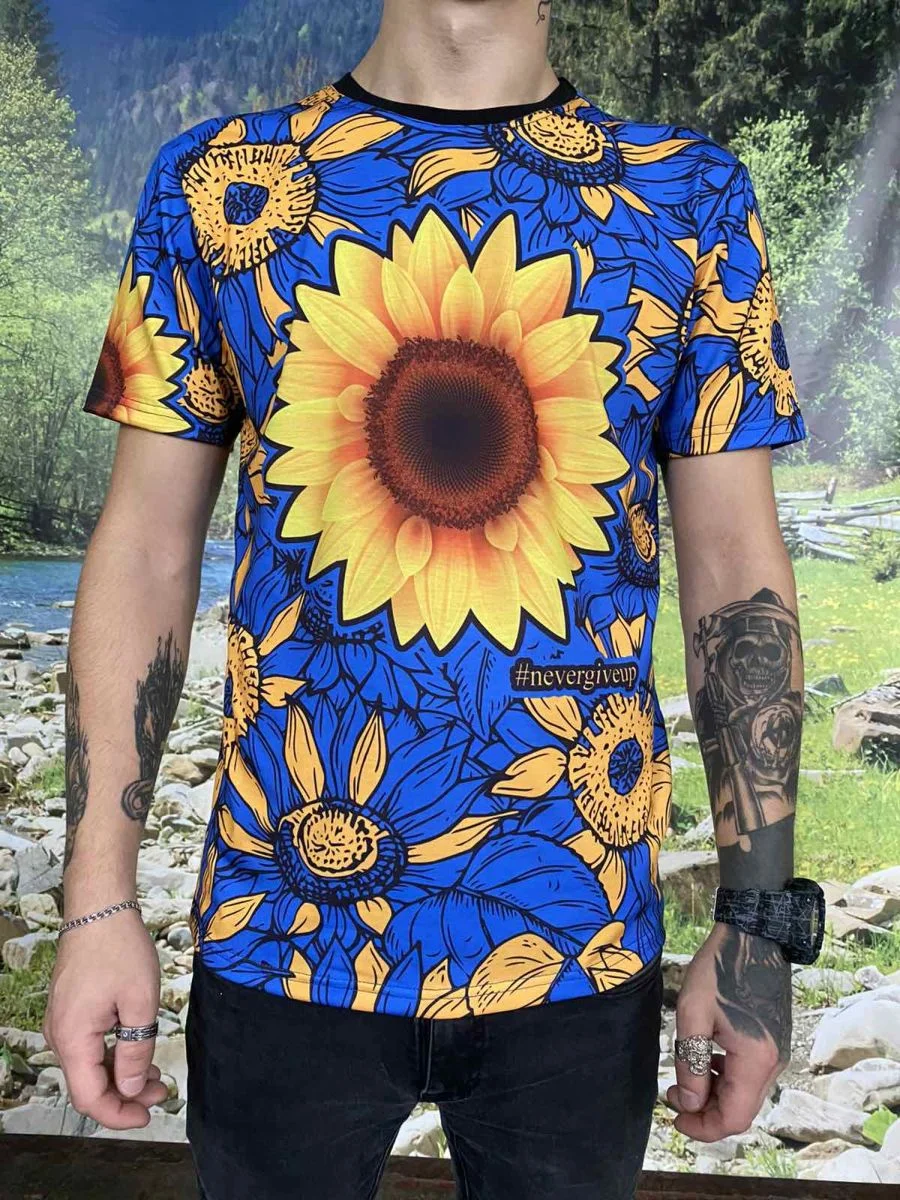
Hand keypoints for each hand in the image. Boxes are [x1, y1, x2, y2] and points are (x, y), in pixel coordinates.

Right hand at [42, 909, 168, 1128]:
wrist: (99, 907)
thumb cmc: (119, 948)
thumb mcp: (140, 1001)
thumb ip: (135, 1051)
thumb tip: (128, 1090)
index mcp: (72, 1038)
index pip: (89, 1097)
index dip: (118, 1114)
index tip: (148, 1116)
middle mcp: (59, 1035)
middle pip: (88, 1084)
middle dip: (124, 1095)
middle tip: (161, 1093)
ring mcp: (62, 1023)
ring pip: (89, 1066)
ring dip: (120, 1075)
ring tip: (155, 1075)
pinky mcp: (70, 1011)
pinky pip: (88, 1046)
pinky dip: (112, 1055)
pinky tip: (138, 1052)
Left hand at [665, 922, 790, 1140]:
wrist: (754, 936)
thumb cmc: (720, 969)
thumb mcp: (693, 1013)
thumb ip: (691, 1062)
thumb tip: (689, 1104)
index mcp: (755, 1060)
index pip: (733, 1118)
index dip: (703, 1128)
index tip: (675, 1119)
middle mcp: (773, 1063)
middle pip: (741, 1110)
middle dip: (705, 1113)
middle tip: (673, 1097)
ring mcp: (777, 1053)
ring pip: (745, 1094)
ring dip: (714, 1095)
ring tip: (683, 1079)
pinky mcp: (772, 1042)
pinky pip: (749, 1075)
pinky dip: (726, 1078)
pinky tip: (704, 1060)